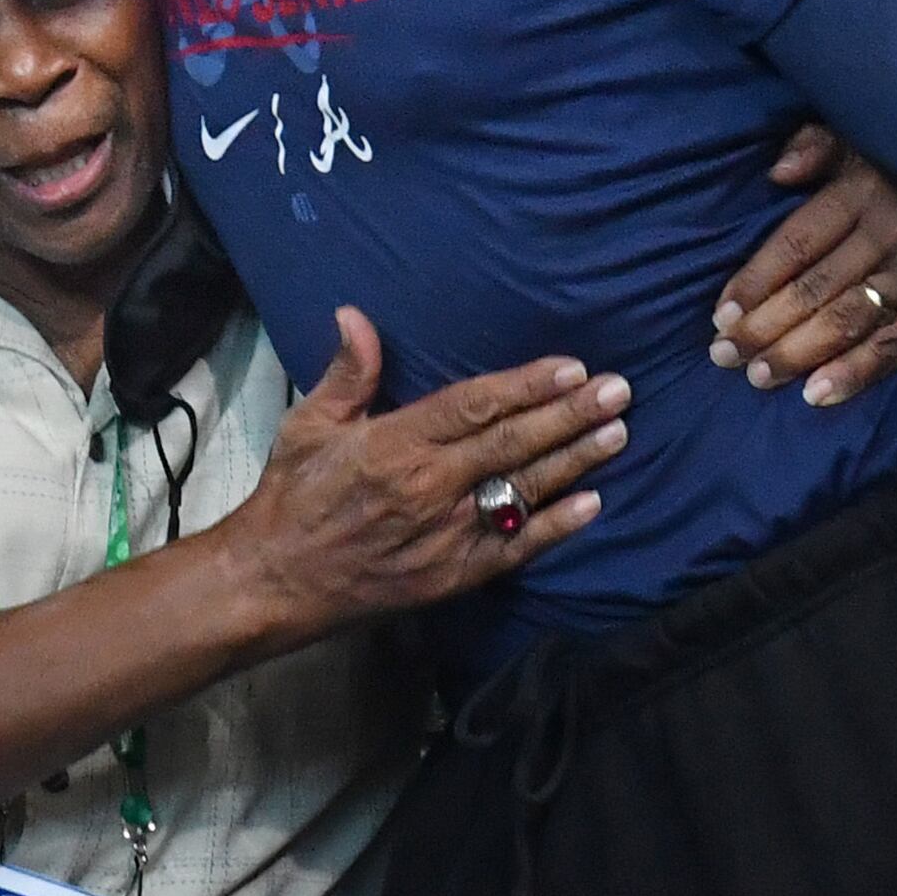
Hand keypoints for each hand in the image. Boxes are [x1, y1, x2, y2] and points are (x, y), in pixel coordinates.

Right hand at [218, 309, 625, 644]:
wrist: (277, 581)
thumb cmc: (293, 496)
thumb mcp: (308, 425)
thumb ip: (347, 372)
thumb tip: (355, 314)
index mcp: (395, 444)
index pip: (474, 406)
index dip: (526, 385)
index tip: (571, 367)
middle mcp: (428, 487)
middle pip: (511, 444)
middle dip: (570, 415)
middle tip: (619, 391)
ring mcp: (445, 534)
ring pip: (522, 491)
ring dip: (574, 462)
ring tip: (618, 434)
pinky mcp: (453, 575)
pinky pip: (514, 549)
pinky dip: (555, 528)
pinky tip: (592, 505)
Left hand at [710, 123, 896, 405]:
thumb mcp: (861, 143)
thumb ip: (815, 146)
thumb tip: (778, 173)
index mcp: (864, 191)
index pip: (796, 243)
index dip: (755, 279)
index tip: (721, 315)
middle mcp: (891, 234)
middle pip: (814, 288)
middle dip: (763, 325)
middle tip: (723, 355)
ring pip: (846, 321)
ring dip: (797, 353)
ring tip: (757, 376)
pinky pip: (893, 349)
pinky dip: (854, 375)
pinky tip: (816, 396)